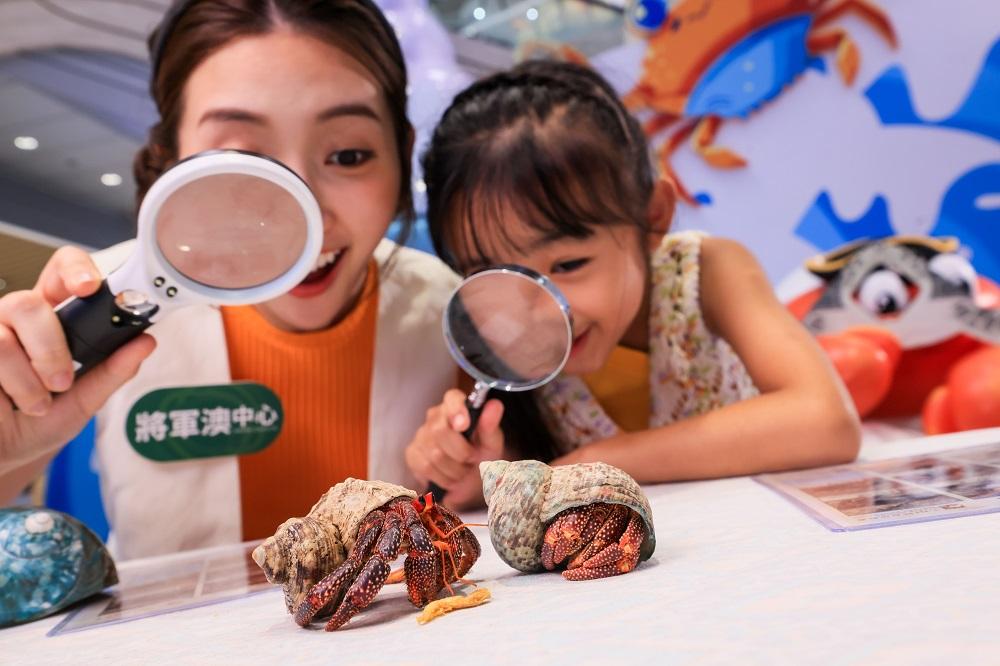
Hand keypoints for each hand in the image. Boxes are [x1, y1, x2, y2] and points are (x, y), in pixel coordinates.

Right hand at [0, 247, 155, 473]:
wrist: (3, 455)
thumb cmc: (36, 424)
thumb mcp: (83, 400)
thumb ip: (113, 371)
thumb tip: (145, 342)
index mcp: (50, 319)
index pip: (60, 273)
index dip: (73, 270)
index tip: (89, 287)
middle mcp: (15, 320)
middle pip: (28, 303)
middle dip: (50, 348)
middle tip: (62, 382)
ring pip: (5, 336)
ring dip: (29, 380)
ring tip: (37, 403)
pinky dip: (12, 385)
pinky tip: (10, 403)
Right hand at [406, 388, 504, 505]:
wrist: (472, 476)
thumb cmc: (482, 453)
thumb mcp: (492, 441)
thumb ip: (490, 424)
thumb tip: (494, 405)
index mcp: (456, 406)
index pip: (451, 398)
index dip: (456, 410)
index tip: (464, 425)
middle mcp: (435, 416)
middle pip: (440, 431)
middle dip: (461, 452)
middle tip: (472, 459)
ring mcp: (421, 434)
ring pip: (434, 454)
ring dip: (455, 470)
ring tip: (463, 470)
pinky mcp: (412, 453)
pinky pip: (425, 467)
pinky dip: (442, 477)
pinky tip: (450, 476)